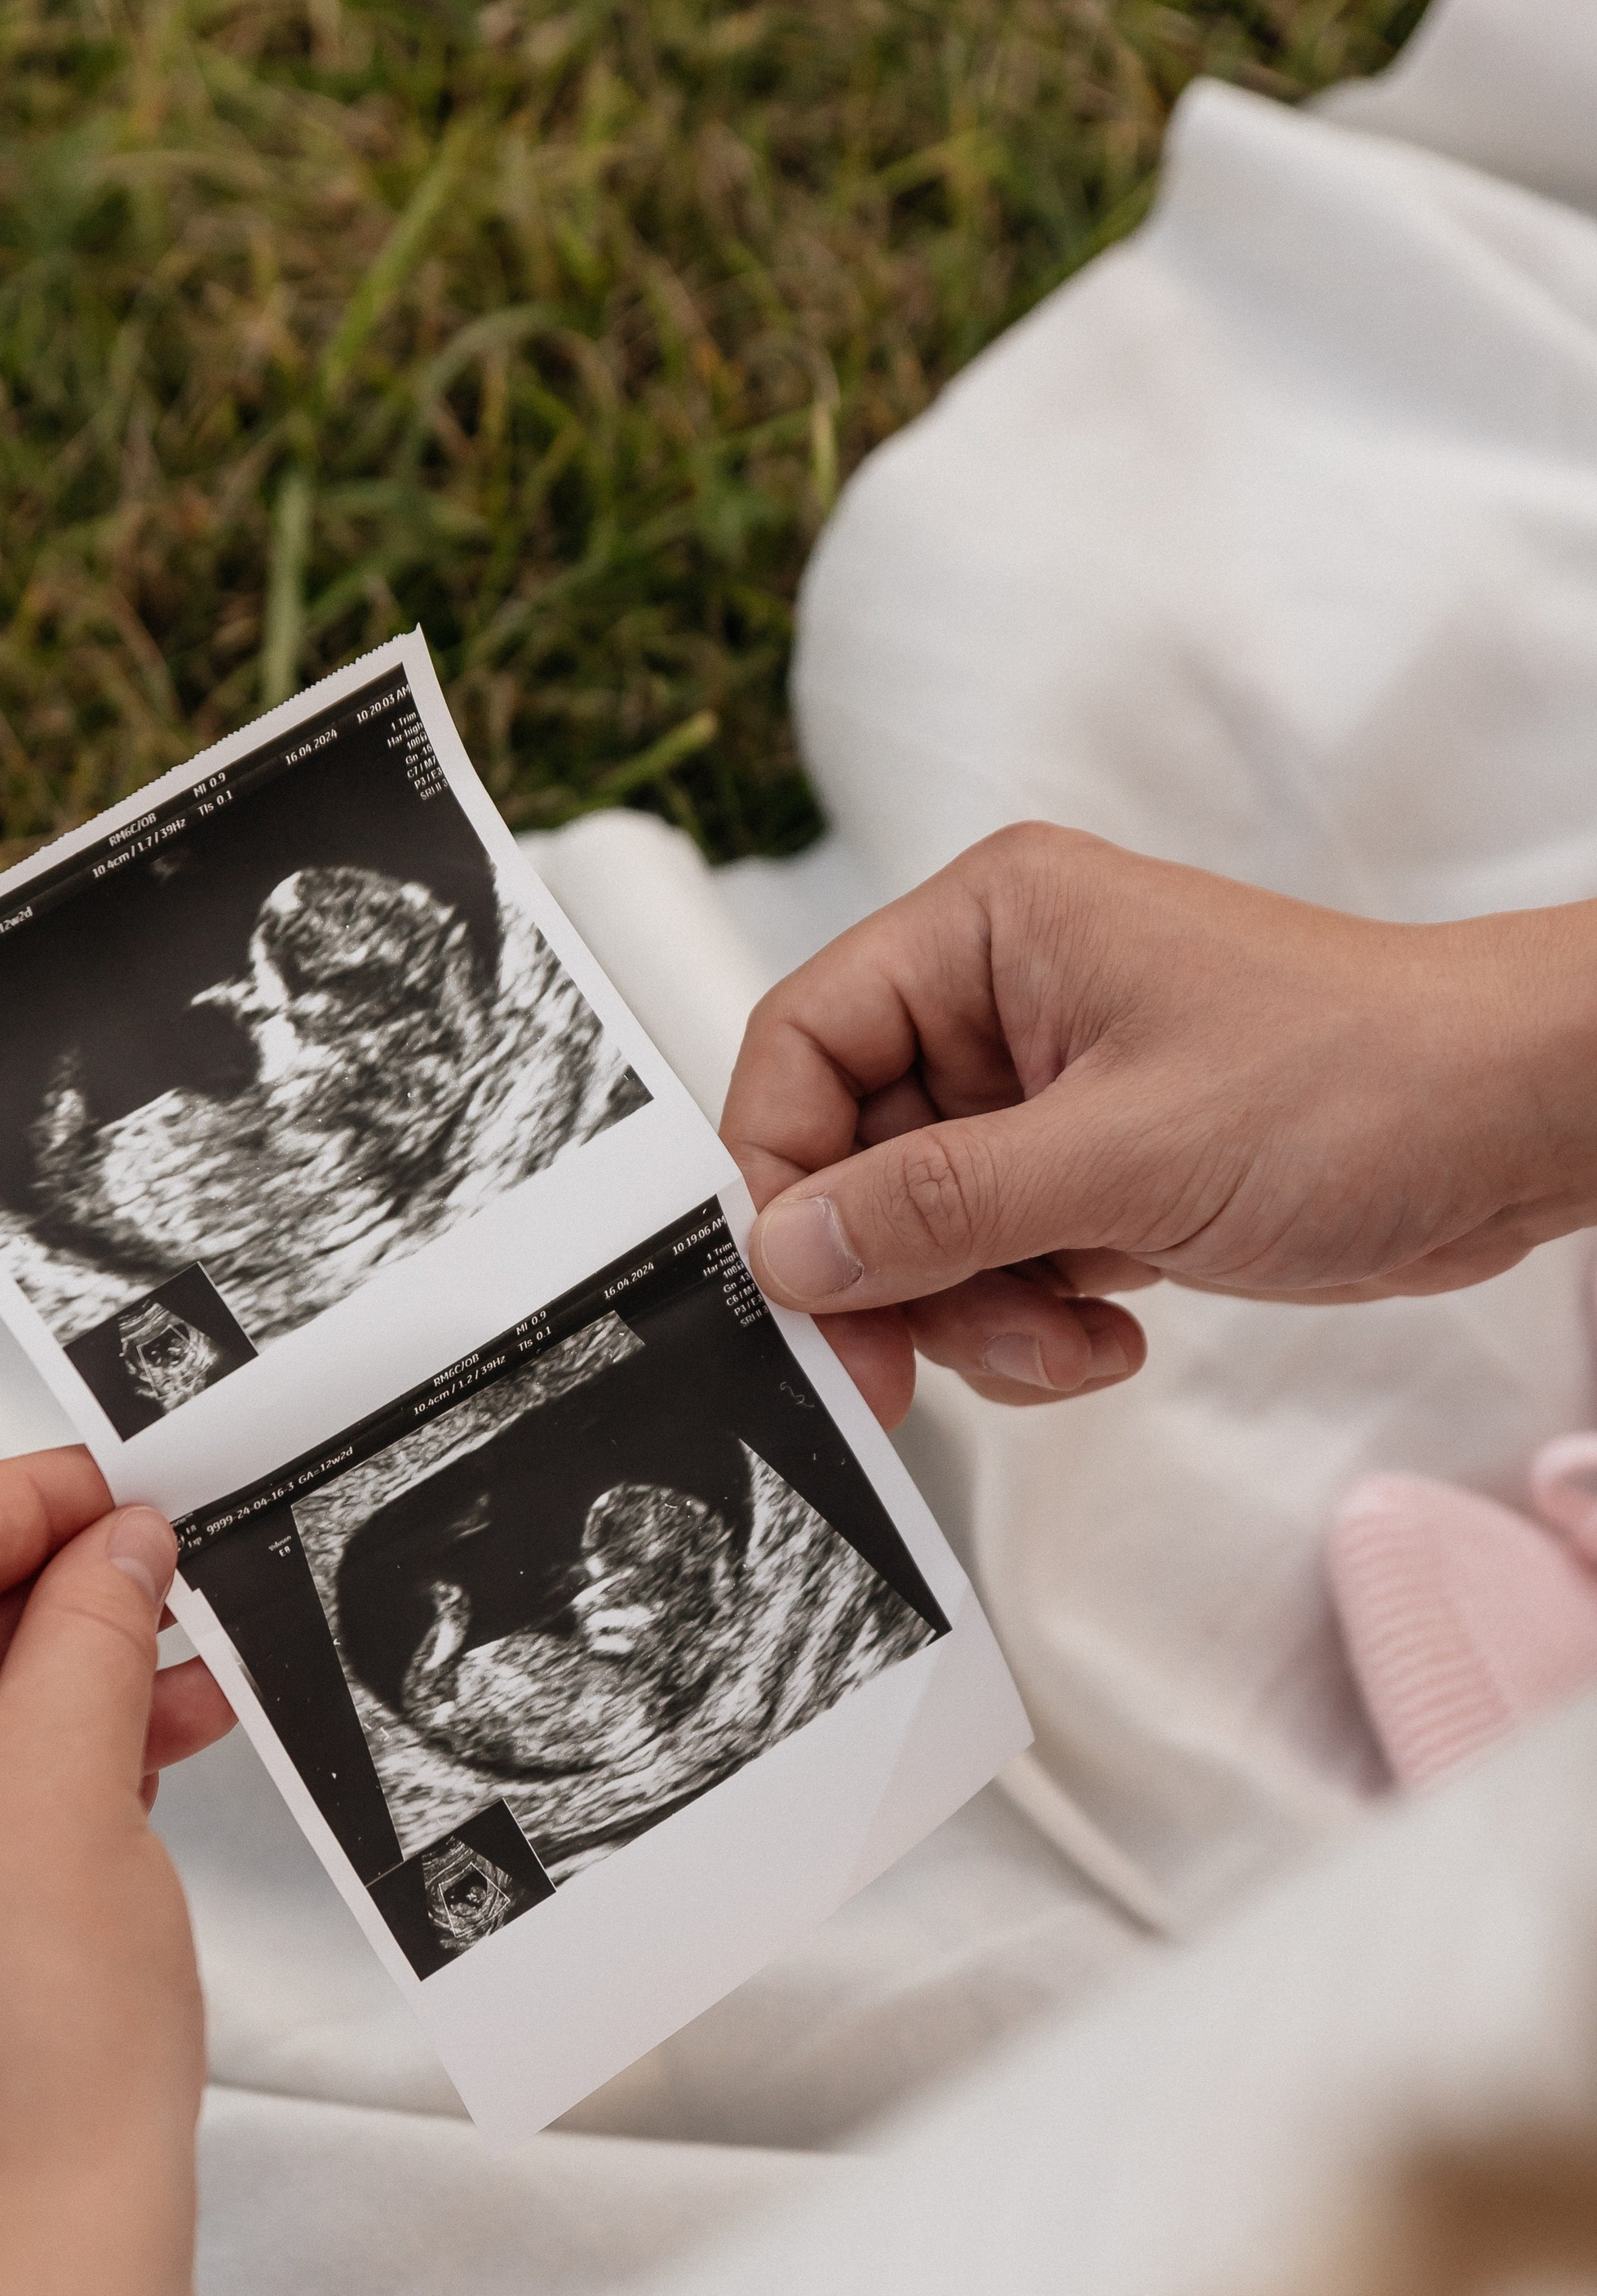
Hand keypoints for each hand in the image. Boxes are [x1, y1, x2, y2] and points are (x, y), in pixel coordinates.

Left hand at [0, 1448, 232, 2295]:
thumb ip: (91, 1626)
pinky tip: (118, 1789)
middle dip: (34, 1621)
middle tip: (156, 1578)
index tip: (105, 1485)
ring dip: (34, 1719)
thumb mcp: (75, 1768)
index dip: (7, 1510)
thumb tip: (115, 1547)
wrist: (17, 2259)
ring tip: (180, 1694)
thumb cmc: (25, 2024)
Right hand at [724, 824, 1596, 1425]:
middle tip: (920, 1364)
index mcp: (989, 930)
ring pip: (921, 1232)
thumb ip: (939, 1205)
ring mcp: (1047, 1093)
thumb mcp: (1123, 1152)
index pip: (802, 1044)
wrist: (1515, 1126)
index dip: (780, 1175)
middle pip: (852, 1158)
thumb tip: (790, 1250)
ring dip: (976, 1317)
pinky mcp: (1092, 1172)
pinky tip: (1109, 1333)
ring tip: (1071, 1339)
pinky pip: (994, 1267)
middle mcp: (1001, 1002)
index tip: (803, 1291)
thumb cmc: (1362, 1078)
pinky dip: (1030, 1324)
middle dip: (899, 1275)